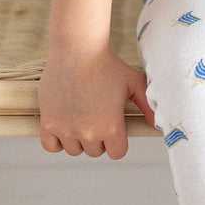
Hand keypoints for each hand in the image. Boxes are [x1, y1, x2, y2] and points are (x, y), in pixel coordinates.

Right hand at [39, 49, 154, 159]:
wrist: (77, 50)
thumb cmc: (107, 65)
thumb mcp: (134, 83)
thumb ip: (147, 106)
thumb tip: (156, 125)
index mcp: (111, 126)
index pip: (117, 153)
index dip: (117, 142)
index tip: (114, 127)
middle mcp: (88, 132)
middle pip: (95, 152)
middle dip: (98, 139)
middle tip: (96, 117)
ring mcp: (66, 128)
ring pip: (75, 150)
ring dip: (78, 139)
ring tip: (81, 117)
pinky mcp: (48, 122)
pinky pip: (51, 146)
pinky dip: (57, 141)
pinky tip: (64, 126)